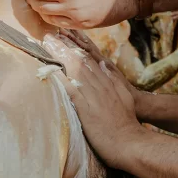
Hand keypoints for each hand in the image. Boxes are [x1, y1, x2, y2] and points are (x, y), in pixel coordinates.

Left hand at [44, 34, 143, 169]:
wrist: (130, 142)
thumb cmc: (126, 124)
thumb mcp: (124, 96)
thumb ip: (114, 80)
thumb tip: (104, 64)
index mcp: (107, 83)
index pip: (89, 61)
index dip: (75, 48)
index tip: (63, 38)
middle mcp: (100, 86)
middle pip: (80, 61)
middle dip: (64, 47)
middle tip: (49, 35)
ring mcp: (93, 96)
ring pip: (74, 70)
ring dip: (59, 56)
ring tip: (47, 43)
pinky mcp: (86, 108)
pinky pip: (71, 90)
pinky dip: (60, 78)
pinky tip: (50, 70)